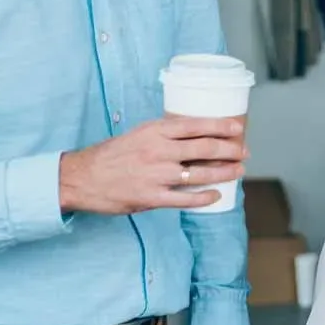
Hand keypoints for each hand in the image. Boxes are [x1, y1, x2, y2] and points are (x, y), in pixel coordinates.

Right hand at [58, 116, 246, 214]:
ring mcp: (156, 175)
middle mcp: (157, 151)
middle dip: (230, 150)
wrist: (79, 178)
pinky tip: (216, 194)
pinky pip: (185, 199)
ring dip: (225, 172)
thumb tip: (196, 135)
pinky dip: (205, 197)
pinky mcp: (151, 197)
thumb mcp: (137, 135)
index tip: (238, 128)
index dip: (221, 126)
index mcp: (154, 132)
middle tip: (244, 151)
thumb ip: (164, 135)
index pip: (195, 125)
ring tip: (238, 171)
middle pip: (204, 148)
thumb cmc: (111, 155)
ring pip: (200, 173)